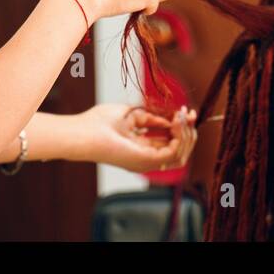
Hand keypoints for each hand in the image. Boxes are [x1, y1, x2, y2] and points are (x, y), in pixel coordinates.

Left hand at [79, 102, 197, 174]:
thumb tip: (170, 120)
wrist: (84, 132)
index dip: (180, 127)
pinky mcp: (146, 161)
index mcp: (140, 148)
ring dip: (186, 135)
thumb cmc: (99, 123)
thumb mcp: (131, 115)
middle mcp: (146, 158)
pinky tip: (177, 122)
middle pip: (178, 150)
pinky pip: (174, 154)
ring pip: (180, 155)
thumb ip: (151, 119)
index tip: (184, 111)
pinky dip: (180, 137)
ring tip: (183, 117)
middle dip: (187, 132)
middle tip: (189, 114)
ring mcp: (146, 162)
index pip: (168, 142)